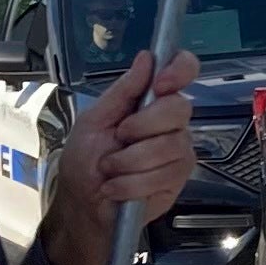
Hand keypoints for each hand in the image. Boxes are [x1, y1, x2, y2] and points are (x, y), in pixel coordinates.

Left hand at [38, 48, 202, 264]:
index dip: (180, 70)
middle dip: (143, 126)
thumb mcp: (93, 120)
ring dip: (130, 161)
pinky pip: (164, 174)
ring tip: (111, 170)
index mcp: (150, 101)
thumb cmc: (84, 162)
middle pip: (179, 109)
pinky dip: (132, 183)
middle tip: (118, 138)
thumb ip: (122, 91)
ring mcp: (178, 151)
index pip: (182, 70)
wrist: (82, 206)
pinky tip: (118, 187)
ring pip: (170, 146)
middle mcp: (169, 123)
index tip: (160, 84)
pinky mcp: (178, 180)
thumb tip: (146, 58)